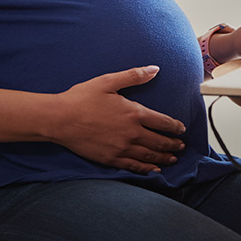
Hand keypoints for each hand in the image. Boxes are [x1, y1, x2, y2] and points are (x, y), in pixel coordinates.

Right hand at [49, 66, 185, 173]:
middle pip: (159, 141)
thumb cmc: (81, 98)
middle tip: (181, 147)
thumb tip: (155, 69)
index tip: (181, 129)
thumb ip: (134, 76)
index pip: (162, 122)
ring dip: (164, 157)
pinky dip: (147, 169)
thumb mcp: (108, 81)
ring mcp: (122, 148)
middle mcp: (131, 133)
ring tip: (173, 158)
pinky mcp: (110, 159)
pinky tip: (154, 170)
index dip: (175, 127)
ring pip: (150, 156)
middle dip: (173, 144)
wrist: (59, 119)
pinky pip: (134, 166)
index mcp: (134, 113)